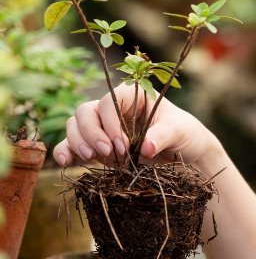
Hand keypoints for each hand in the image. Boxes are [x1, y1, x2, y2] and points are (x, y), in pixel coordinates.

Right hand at [53, 84, 220, 167]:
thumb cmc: (186, 135)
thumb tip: (145, 148)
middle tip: (107, 151)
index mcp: (131, 97)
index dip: (110, 123)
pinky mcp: (99, 148)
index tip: (124, 145)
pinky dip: (65, 150)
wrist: (188, 156)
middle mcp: (113, 110)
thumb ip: (162, 136)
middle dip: (91, 132)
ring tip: (89, 157)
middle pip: (85, 112)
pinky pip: (73, 144)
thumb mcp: (180, 131)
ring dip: (77, 141)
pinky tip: (65, 161)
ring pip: (75, 126)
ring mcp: (103, 128)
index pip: (108, 103)